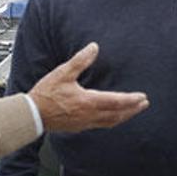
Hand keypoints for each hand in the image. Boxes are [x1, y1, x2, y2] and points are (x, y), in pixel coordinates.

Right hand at [30, 43, 149, 131]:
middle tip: (143, 104)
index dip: (131, 100)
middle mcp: (89, 115)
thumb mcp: (63, 73)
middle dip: (132, 110)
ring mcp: (85, 123)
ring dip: (124, 116)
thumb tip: (93, 48)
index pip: (116, 102)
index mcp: (88, 102)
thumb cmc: (46, 95)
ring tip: (132, 111)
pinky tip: (111, 117)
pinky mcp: (79, 127)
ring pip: (110, 122)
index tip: (142, 97)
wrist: (32, 114)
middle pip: (117, 115)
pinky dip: (111, 121)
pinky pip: (101, 125)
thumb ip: (80, 60)